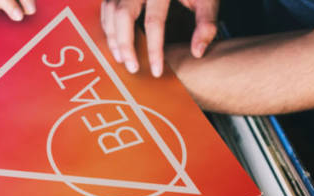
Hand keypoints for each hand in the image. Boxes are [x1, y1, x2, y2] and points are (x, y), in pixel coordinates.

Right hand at [101, 0, 219, 76]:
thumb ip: (206, 22)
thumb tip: (197, 52)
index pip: (153, 21)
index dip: (154, 48)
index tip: (157, 71)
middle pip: (123, 14)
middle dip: (125, 44)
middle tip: (132, 68)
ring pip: (110, 9)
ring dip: (113, 36)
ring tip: (121, 59)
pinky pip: (107, 6)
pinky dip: (108, 24)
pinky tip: (115, 41)